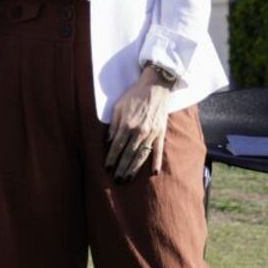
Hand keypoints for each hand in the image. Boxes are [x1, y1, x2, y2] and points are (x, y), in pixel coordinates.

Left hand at [104, 65, 172, 180]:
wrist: (155, 87)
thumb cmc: (134, 96)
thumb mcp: (118, 107)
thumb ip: (113, 126)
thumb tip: (108, 142)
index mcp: (126, 124)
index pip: (117, 146)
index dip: (111, 158)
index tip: (106, 168)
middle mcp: (139, 131)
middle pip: (128, 154)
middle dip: (121, 168)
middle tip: (116, 180)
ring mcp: (151, 133)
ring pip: (142, 156)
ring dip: (134, 169)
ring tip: (128, 179)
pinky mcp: (161, 133)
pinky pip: (159, 151)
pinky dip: (156, 162)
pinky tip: (154, 173)